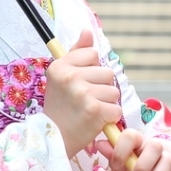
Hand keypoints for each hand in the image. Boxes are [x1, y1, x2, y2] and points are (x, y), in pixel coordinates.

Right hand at [43, 29, 120, 156]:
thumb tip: (88, 30)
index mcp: (60, 66)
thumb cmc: (60, 107)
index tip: (78, 84)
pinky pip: (116, 108)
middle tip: (84, 101)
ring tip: (89, 111)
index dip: (91, 70)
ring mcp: (83, 93)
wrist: (53, 139)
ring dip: (106, 103)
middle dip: (101, 88)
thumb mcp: (62, 76)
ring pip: (113, 91)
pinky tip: (95, 121)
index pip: (92, 54)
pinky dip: (110, 117)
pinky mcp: (95, 110)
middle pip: (107, 73)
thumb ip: (77, 53)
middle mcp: (70, 76)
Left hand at [98, 126, 170, 170]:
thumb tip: (99, 144)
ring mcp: (169, 159)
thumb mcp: (125, 158)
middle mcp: (156, 146)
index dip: (121, 151)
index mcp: (139, 139)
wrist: (167, 163)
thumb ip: (113, 153)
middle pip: (154, 147)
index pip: (131, 135)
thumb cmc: (139, 160)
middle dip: (141, 167)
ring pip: (166, 164)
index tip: (117, 165)